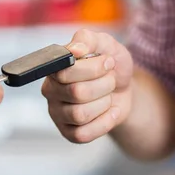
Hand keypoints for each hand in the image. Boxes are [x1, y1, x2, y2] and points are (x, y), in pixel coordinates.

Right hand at [41, 29, 133, 143]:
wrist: (123, 87)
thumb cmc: (110, 66)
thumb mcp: (105, 44)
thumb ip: (88, 40)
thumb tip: (74, 49)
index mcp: (54, 68)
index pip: (65, 72)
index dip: (93, 68)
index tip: (108, 62)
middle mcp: (50, 90)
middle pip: (77, 93)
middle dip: (104, 85)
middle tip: (111, 79)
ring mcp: (58, 113)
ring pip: (80, 115)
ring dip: (104, 103)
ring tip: (108, 95)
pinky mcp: (69, 132)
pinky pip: (83, 134)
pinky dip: (104, 122)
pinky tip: (111, 111)